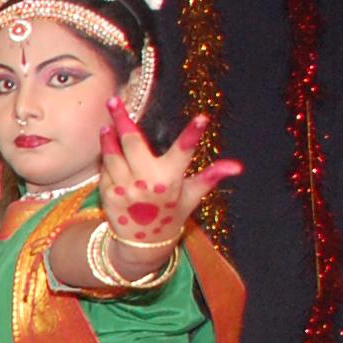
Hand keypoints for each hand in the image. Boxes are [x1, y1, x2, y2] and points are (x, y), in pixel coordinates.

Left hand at [97, 101, 238, 254]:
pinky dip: (106, 156)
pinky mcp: (108, 194)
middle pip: (132, 143)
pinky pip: (105, 169)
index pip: (184, 153)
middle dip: (123, 119)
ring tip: (108, 121)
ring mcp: (124, 188)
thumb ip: (209, 177)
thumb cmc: (171, 214)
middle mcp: (146, 182)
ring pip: (113, 154)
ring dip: (109, 136)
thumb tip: (237, 166)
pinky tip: (107, 144)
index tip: (203, 118)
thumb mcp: (192, 196)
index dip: (193, 135)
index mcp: (170, 180)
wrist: (142, 243)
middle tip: (114, 99)